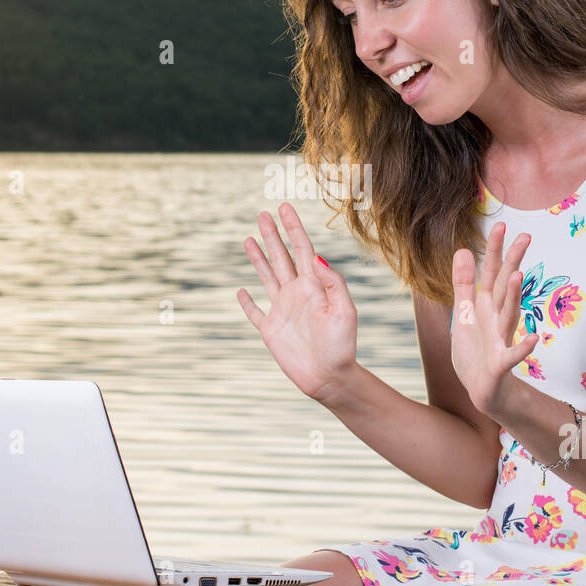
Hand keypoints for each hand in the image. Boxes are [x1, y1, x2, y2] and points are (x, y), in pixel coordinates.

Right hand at [237, 202, 358, 402]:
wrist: (330, 378)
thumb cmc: (342, 346)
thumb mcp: (345, 312)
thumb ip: (333, 283)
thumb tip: (315, 257)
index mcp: (314, 286)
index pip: (302, 249)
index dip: (293, 228)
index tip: (285, 208)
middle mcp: (297, 293)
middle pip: (281, 257)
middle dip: (273, 235)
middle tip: (263, 213)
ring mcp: (283, 310)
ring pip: (267, 276)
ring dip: (258, 258)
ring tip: (249, 238)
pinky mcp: (271, 330)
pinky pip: (255, 313)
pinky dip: (246, 303)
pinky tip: (240, 292)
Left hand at [450, 221, 537, 416]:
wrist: (482, 390)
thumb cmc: (475, 350)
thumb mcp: (463, 313)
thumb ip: (463, 283)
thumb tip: (462, 249)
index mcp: (486, 306)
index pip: (491, 273)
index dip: (494, 250)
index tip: (501, 225)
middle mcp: (496, 318)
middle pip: (504, 287)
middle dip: (512, 261)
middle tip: (525, 236)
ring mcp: (501, 340)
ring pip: (508, 314)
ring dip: (513, 296)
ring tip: (517, 275)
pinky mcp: (500, 363)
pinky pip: (513, 355)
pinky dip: (523, 347)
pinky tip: (534, 338)